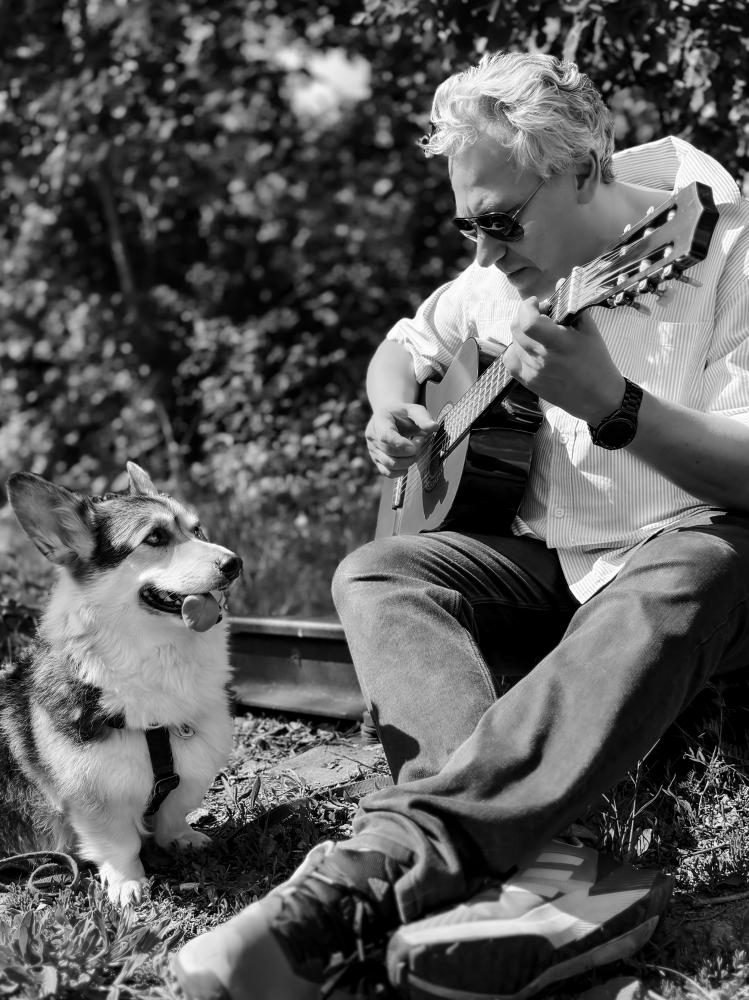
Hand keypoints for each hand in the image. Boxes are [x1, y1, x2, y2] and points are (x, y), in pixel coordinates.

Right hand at [365, 403, 438, 476]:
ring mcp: (373, 450)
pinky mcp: (377, 460)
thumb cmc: (404, 414)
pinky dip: (401, 471)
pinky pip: (387, 472)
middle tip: (421, 441)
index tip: (415, 445)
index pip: (386, 436)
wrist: (391, 418)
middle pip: (390, 452)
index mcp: (380, 420)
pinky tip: (408, 461)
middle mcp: (372, 435)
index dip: (401, 444)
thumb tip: (434, 427)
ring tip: (415, 451)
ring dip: (408, 461)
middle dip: (410, 452)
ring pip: (390, 464)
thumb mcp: (414, 410)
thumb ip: (423, 418)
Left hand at [503, 298, 624, 423]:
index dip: (527, 307)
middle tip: (541, 316)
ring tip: (540, 335)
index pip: (528, 322)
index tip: (536, 302)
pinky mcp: (528, 382)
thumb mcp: (590, 331)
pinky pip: (510, 360)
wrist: (598, 398)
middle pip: (516, 328)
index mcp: (559, 344)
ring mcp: (532, 372)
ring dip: (523, 333)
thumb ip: (572, 306)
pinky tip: (530, 349)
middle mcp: (542, 358)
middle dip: (525, 315)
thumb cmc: (597, 363)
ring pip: (513, 342)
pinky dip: (516, 350)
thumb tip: (560, 284)